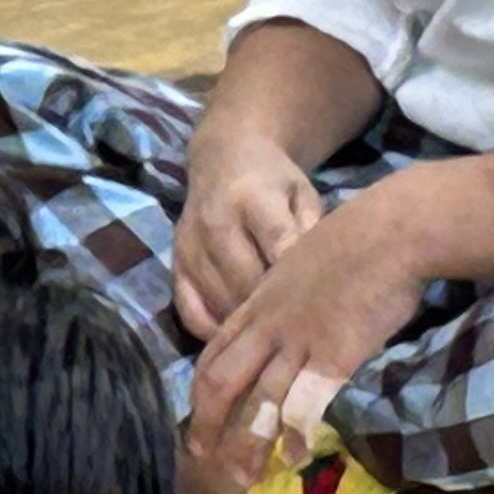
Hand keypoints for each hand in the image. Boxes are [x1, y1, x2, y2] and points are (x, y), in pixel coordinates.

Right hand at [172, 132, 323, 341]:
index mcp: (251, 197)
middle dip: (274, 307)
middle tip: (300, 327)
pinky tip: (239, 331)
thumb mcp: (302, 193)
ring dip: (247, 322)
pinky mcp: (175, 267)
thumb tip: (319, 277)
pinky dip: (215, 330)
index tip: (316, 301)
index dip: (296, 277)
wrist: (224, 160)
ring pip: (221, 302)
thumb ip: (310, 229)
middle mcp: (214, 223)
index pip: (277, 244)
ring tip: (273, 334)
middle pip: (246, 282)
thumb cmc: (273, 181)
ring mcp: (190, 248)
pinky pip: (192, 313)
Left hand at [180, 186, 433, 493]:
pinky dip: (295, 434)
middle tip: (202, 456)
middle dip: (207, 425)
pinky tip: (295, 457)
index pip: (214, 352)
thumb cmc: (360, 237)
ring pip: (257, 403)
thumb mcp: (303, 261)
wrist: (392, 228)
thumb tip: (297, 315)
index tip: (196, 415)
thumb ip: (291, 294)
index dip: (199, 389)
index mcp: (259, 302)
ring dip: (247, 445)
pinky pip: (304, 404)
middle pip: (221, 384)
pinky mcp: (333, 357)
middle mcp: (269, 326)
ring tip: (244, 478)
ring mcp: (298, 343)